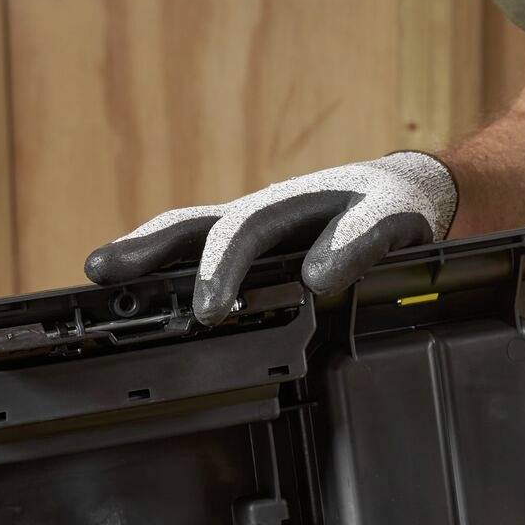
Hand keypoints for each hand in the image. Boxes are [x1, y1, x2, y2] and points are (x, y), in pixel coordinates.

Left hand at [85, 153, 458, 327]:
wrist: (429, 195)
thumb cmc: (350, 233)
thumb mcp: (291, 256)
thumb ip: (248, 285)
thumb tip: (191, 329)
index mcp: (257, 225)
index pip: (187, 229)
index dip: (140, 248)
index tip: (95, 270)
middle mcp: (284, 208)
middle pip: (223, 226)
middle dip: (186, 267)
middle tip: (168, 312)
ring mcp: (332, 204)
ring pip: (270, 223)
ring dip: (233, 263)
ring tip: (215, 306)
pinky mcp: (387, 214)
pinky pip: (359, 232)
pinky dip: (337, 253)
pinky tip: (320, 279)